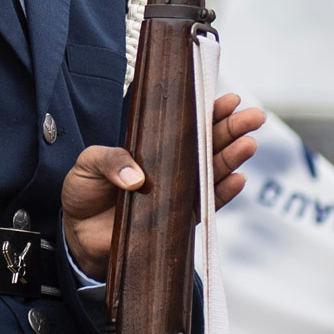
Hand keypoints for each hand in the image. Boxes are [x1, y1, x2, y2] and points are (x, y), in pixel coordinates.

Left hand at [63, 93, 263, 277]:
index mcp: (153, 146)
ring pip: (212, 171)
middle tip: (254, 116)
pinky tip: (237, 179)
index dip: (208, 111)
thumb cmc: (85, 191)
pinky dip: (222, 193)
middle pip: (208, 144)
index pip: (186, 124)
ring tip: (249, 143)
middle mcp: (171, 166)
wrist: (79, 233)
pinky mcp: (176, 219)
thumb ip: (111, 160)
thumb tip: (138, 179)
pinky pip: (205, 205)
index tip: (229, 100)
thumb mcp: (89, 163)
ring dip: (232, 157)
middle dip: (232, 129)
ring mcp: (177, 192)